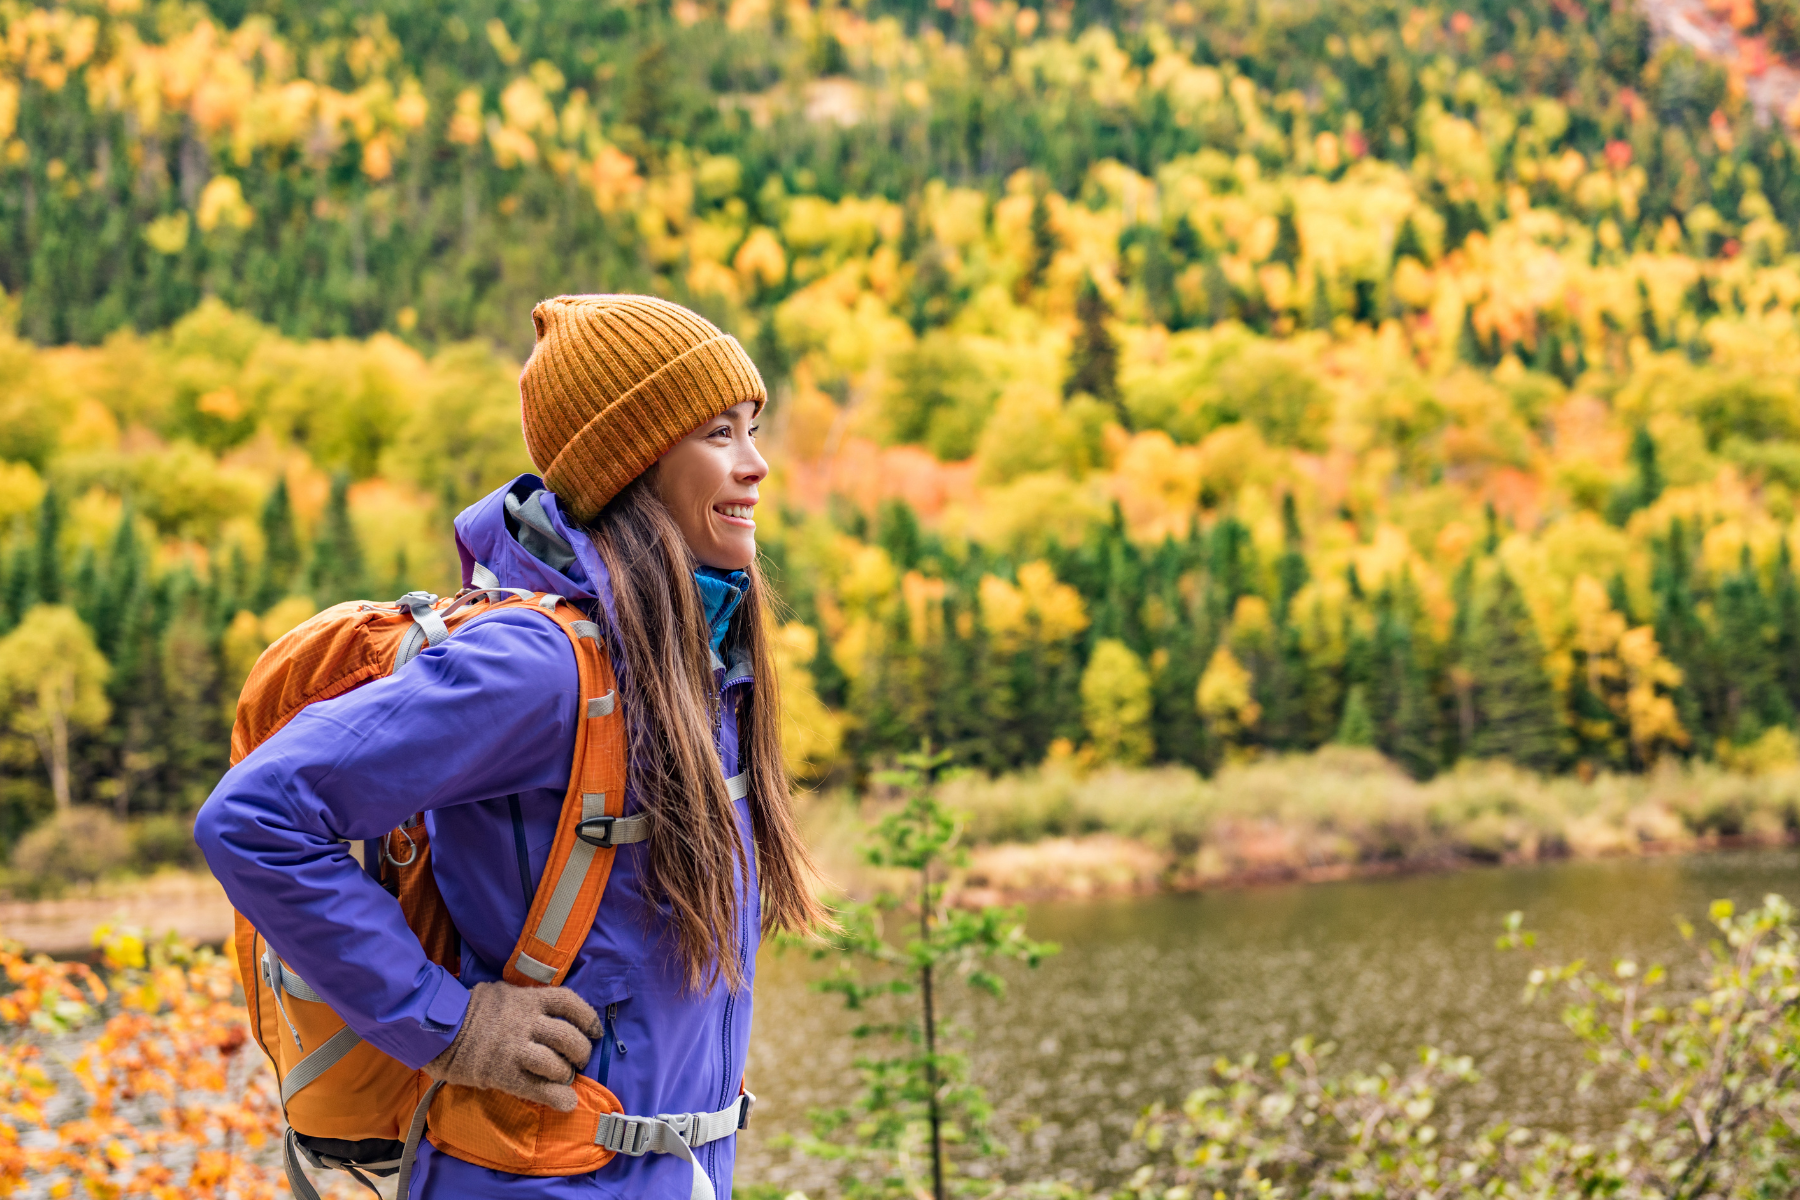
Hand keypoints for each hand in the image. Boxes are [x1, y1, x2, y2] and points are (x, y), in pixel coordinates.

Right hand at [424, 981, 601, 1112]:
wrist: (438, 1030)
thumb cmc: (470, 1011)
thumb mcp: (502, 993)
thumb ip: (526, 1001)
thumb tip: (548, 1012)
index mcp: (527, 998)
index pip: (569, 1002)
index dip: (587, 1017)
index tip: (594, 1029)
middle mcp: (526, 1021)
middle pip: (568, 1037)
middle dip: (580, 1051)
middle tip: (578, 1060)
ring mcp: (515, 1048)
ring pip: (556, 1064)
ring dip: (565, 1075)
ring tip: (563, 1079)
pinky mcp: (504, 1073)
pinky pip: (538, 1089)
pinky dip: (556, 1098)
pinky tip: (565, 1103)